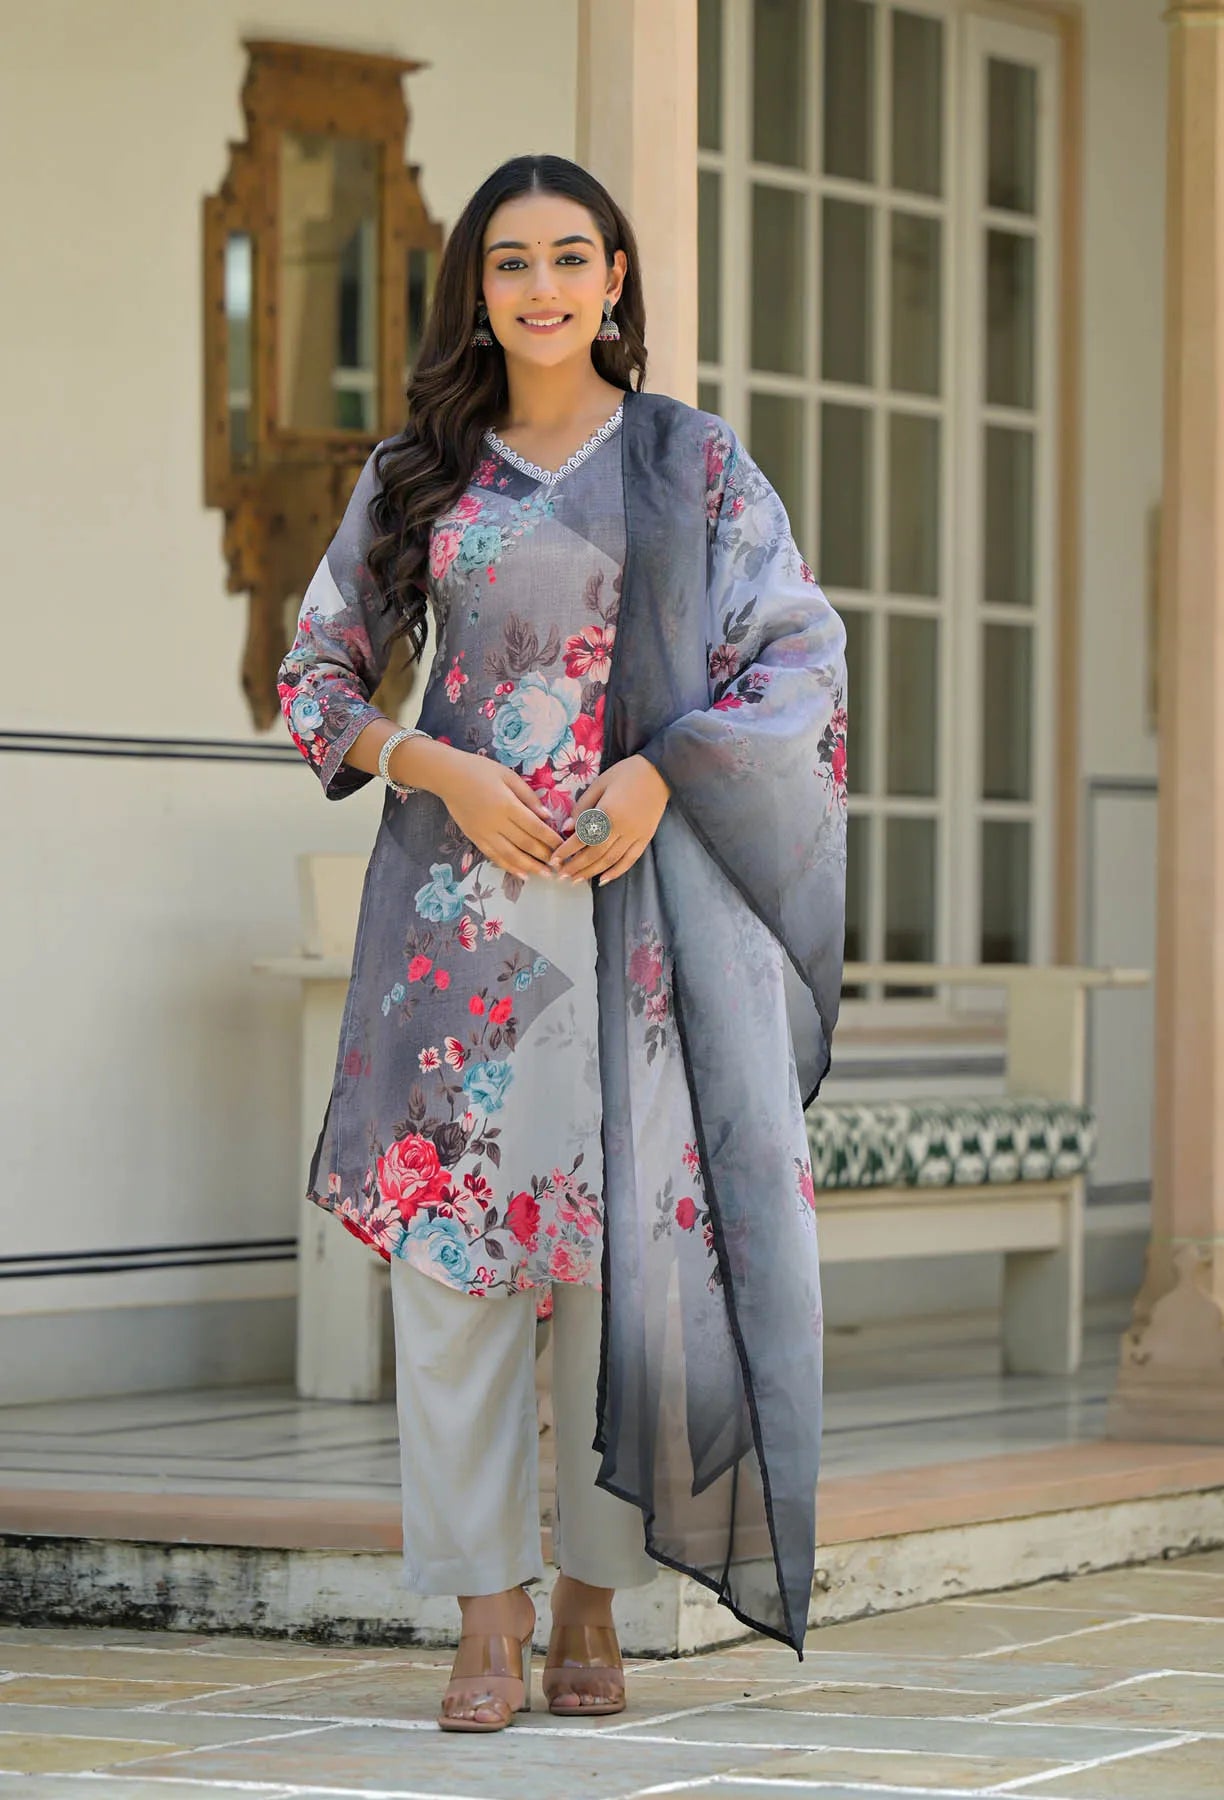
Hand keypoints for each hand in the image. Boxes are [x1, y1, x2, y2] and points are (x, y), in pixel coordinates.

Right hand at [426, 748, 563, 878]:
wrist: (448, 776)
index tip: (563, 847)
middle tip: (560, 865)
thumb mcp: (508, 776)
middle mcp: (496, 822)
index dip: (550, 839)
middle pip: (525, 843)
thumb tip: (547, 816)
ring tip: (546, 875)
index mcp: (507, 805)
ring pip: (511, 855)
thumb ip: (528, 796)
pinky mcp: (475, 838)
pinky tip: (522, 875)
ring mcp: (484, 833)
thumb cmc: (480, 771)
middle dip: (544, 856)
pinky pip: (494, 856)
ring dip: (530, 867)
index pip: (535, 827)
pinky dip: (509, 867)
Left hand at [548, 756, 670, 884]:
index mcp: (607, 813)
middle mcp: (621, 828)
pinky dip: (616, 872)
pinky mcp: (645, 838)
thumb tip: (567, 828)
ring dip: (591, 872)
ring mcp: (635, 836)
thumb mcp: (599, 783)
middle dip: (576, 867)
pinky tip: (603, 880)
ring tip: (576, 880)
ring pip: (610, 860)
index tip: (553, 859)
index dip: (566, 851)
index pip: (582, 838)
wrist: (659, 772)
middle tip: (560, 875)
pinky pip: (630, 860)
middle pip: (594, 854)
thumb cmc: (626, 774)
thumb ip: (582, 807)